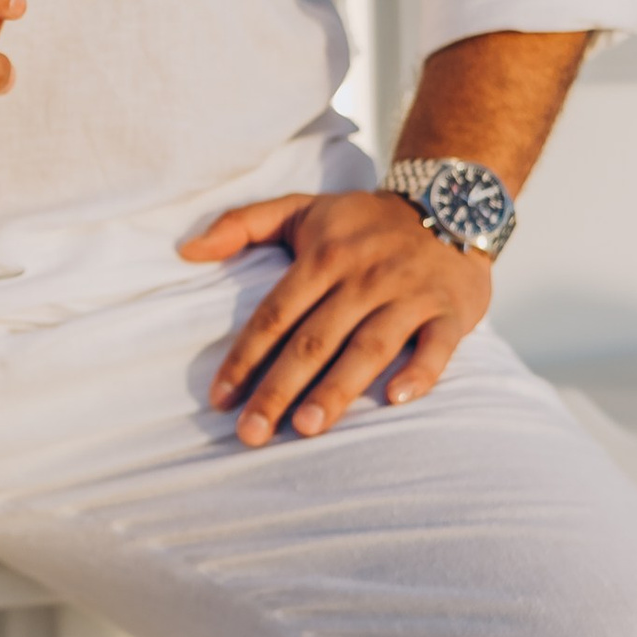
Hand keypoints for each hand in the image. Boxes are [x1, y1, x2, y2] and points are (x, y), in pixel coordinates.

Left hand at [179, 188, 490, 443]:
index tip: (219, 400)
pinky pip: (437, 346)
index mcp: (323, 256)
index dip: (244, 357)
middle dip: (279, 389)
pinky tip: (395, 400)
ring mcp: (408, 295)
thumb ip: (242, 224)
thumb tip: (186, 249)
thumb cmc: (364, 221)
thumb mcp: (302, 209)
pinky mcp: (450, 312)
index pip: (275, 314)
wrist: (451, 203)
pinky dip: (419, 371)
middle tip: (252, 434)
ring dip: (338, 389)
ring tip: (306, 427)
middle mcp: (363, 277)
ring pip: (368, 347)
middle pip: (314, 340)